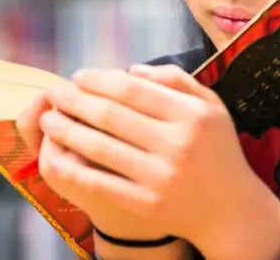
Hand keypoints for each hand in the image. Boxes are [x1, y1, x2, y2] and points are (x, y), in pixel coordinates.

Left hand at [38, 64, 279, 259]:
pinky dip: (74, 167)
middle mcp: (178, 143)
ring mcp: (161, 176)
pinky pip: (101, 182)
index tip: (78, 75)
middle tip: (54, 92)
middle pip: (112, 116)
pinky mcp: (148, 204)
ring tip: (47, 119)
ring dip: (67, 131)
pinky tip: (56, 154)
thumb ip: (176, 80)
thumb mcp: (211, 106)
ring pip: (101, 147)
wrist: (231, 210)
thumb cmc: (217, 151)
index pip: (134, 90)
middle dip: (75, 101)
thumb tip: (130, 69)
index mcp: (192, 115)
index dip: (100, 80)